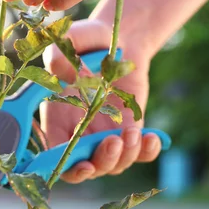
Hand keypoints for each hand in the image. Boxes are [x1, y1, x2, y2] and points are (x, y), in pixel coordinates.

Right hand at [41, 19, 160, 182]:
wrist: (119, 41)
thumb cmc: (88, 41)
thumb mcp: (71, 41)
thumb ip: (59, 56)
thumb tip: (63, 73)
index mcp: (57, 118)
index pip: (56, 157)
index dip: (67, 168)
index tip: (84, 164)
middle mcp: (79, 132)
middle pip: (87, 167)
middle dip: (101, 162)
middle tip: (113, 142)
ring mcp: (105, 134)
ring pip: (114, 164)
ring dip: (125, 156)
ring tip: (133, 133)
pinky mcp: (130, 131)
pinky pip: (140, 153)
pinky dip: (147, 151)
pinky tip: (152, 138)